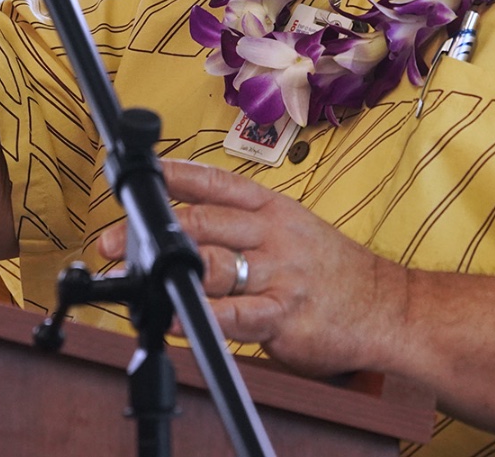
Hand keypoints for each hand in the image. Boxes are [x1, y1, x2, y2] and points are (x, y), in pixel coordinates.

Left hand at [98, 159, 409, 377]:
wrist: (387, 305)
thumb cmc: (332, 270)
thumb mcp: (292, 228)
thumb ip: (244, 225)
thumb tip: (187, 226)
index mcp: (271, 206)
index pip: (212, 181)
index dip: (167, 177)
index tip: (131, 178)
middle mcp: (272, 232)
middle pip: (199, 221)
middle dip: (147, 231)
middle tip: (107, 242)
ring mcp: (278, 272)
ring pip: (212, 262)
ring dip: (166, 271)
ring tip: (131, 278)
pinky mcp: (285, 314)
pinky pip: (235, 314)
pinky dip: (201, 315)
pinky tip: (175, 317)